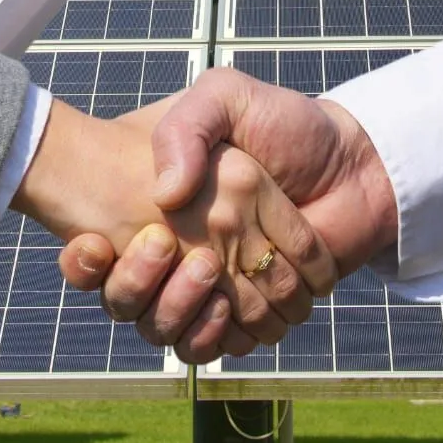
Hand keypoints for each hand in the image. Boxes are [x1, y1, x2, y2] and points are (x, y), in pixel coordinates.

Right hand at [59, 68, 397, 362]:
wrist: (358, 165)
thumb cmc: (291, 126)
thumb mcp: (228, 96)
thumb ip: (187, 125)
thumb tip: (166, 195)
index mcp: (163, 208)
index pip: (99, 250)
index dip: (84, 260)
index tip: (91, 243)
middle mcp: (179, 252)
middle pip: (127, 299)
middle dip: (134, 283)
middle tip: (163, 247)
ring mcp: (213, 287)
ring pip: (164, 327)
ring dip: (177, 309)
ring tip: (207, 271)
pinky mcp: (249, 315)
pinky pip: (211, 347)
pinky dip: (214, 335)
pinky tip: (227, 306)